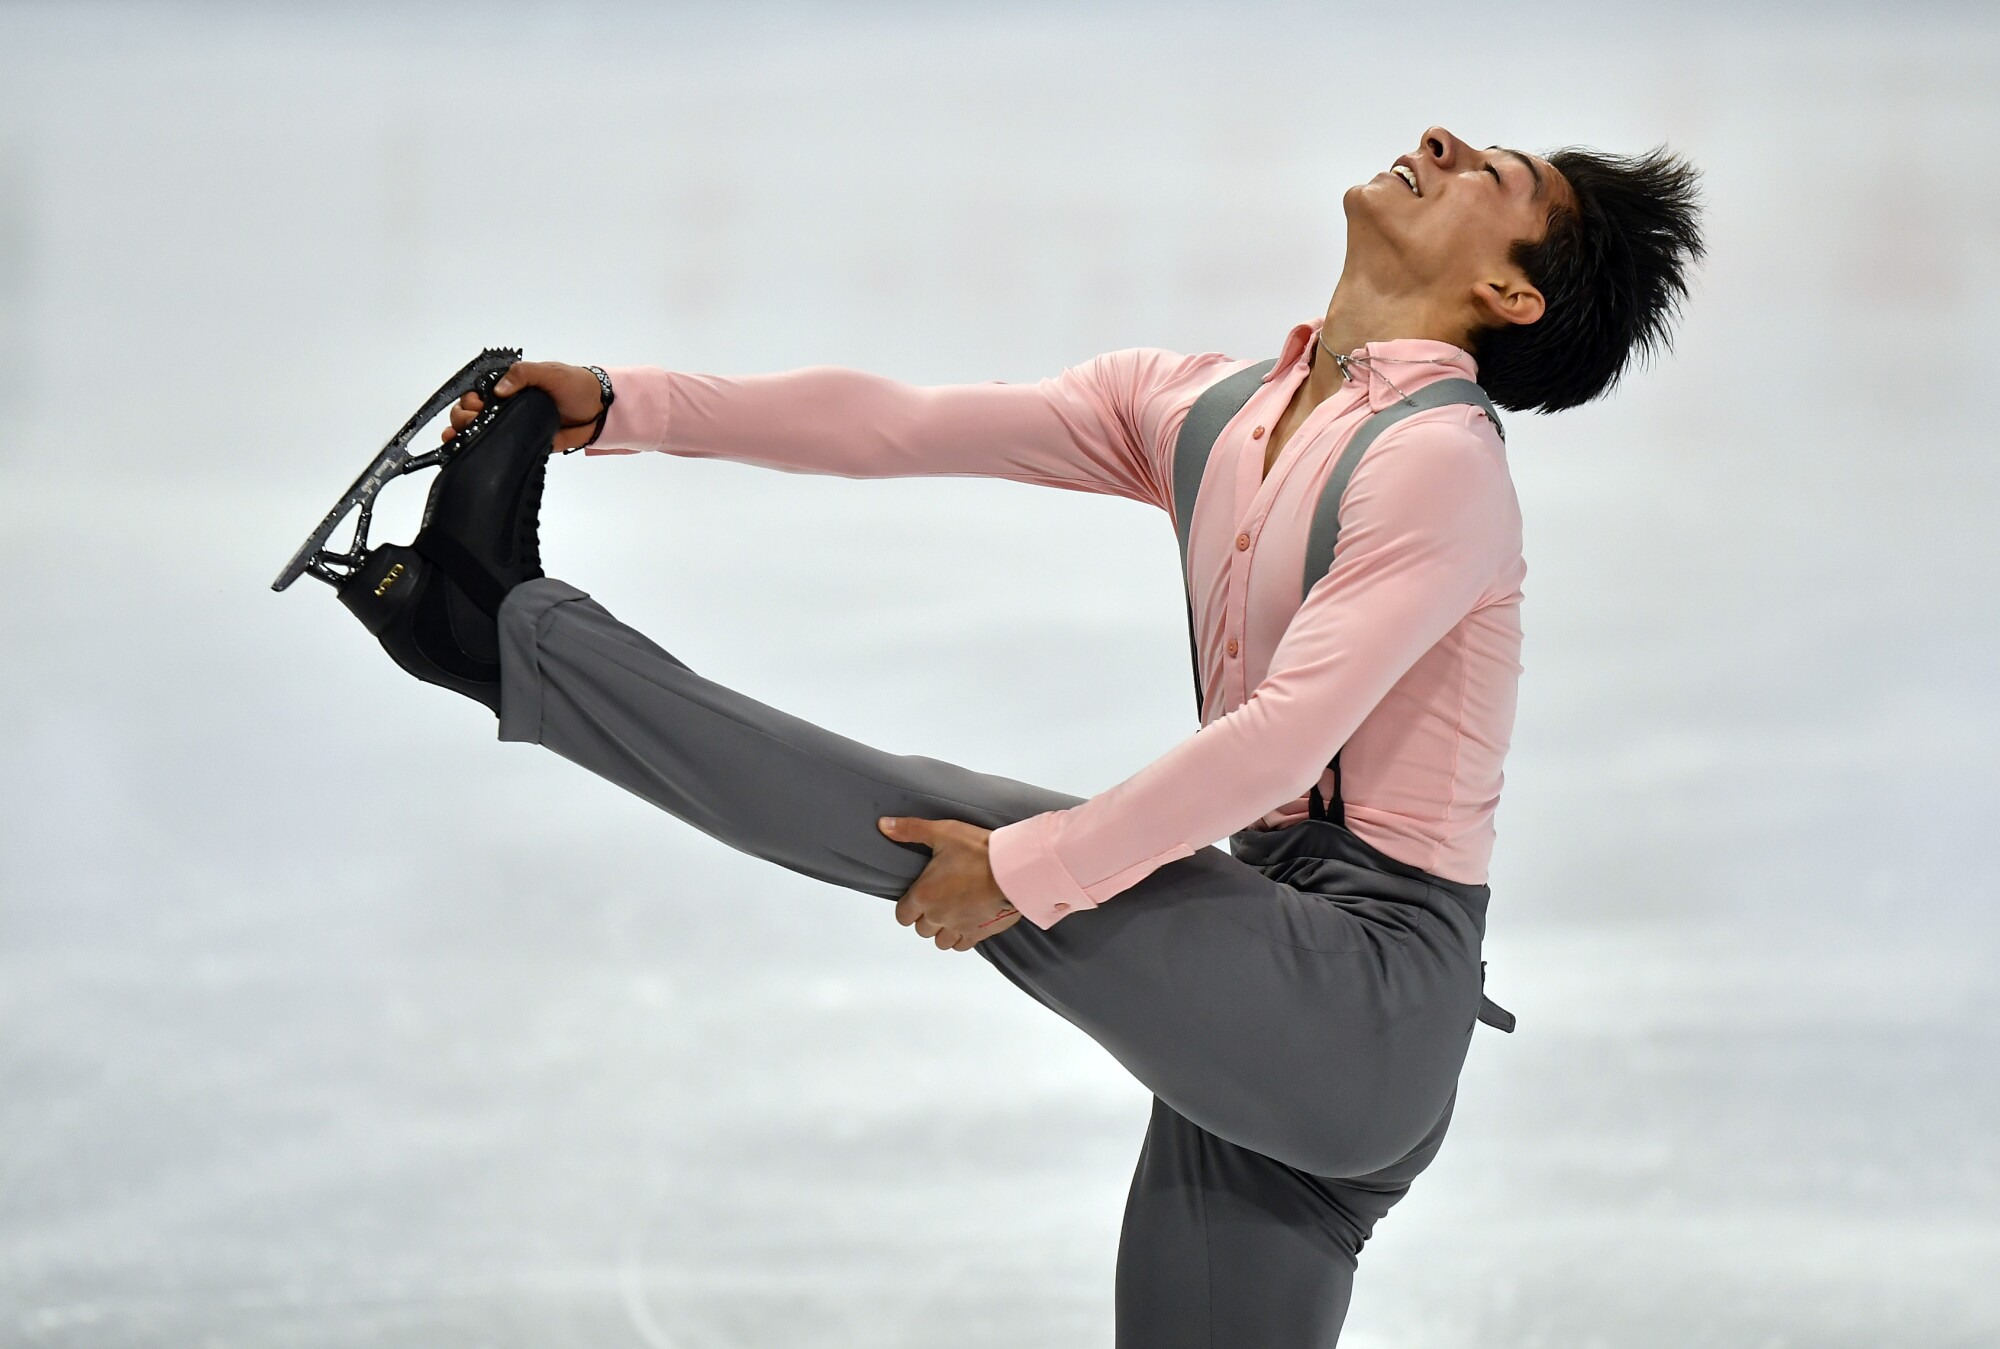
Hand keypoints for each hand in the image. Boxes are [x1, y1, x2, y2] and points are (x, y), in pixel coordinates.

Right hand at [443, 360, 606, 452]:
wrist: (599, 410)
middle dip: (463, 418)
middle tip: (472, 422)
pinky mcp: (523, 444)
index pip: (476, 394)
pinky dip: (480, 451)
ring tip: (457, 438)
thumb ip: (524, 374)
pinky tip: (463, 452)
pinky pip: (499, 449)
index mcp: (508, 387)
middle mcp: (506, 407)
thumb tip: (499, 390)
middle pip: (471, 414)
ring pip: (479, 432)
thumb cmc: (574, 385)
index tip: (475, 406)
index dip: (470, 401)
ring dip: (463, 434)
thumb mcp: (549, 373)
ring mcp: (512, 426)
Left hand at [878, 816, 1023, 950]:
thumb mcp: (943, 832)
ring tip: (952, 913)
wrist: (1014, 868)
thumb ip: (910, 830)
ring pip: (940, 941)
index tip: (919, 896)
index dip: (908, 907)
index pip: (902, 915)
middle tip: (939, 899)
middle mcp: (937, 916)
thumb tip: (883, 825)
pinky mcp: (977, 934)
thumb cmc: (979, 851)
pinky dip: (961, 938)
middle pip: (921, 929)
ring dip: (942, 930)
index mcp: (923, 895)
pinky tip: (967, 922)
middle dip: (926, 917)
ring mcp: (958, 927)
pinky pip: (961, 946)